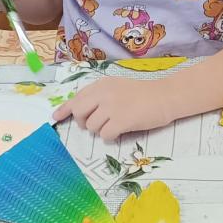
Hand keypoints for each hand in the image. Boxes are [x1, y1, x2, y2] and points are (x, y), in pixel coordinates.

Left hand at [54, 77, 174, 141]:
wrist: (166, 96)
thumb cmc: (144, 94)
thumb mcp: (118, 88)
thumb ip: (100, 96)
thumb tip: (80, 111)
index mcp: (101, 85)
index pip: (76, 98)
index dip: (64, 109)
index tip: (56, 118)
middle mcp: (103, 94)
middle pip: (79, 113)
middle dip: (83, 122)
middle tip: (96, 124)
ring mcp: (112, 107)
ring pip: (92, 127)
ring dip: (101, 130)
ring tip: (115, 125)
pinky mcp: (121, 120)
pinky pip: (105, 135)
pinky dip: (111, 137)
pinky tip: (121, 131)